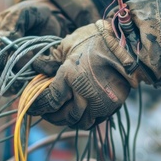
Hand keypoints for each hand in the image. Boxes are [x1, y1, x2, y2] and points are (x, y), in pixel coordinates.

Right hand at [0, 0, 99, 79]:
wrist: (53, 21)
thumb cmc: (34, 13)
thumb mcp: (23, 14)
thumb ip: (12, 27)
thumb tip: (5, 44)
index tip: (1, 58)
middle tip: (11, 71)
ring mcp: (3, 63)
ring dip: (6, 82)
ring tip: (18, 82)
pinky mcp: (16, 73)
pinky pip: (10, 85)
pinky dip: (16, 88)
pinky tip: (24, 86)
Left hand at [28, 0, 160, 128]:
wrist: (129, 44)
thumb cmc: (96, 39)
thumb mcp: (68, 43)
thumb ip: (51, 58)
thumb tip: (37, 66)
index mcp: (69, 76)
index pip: (48, 101)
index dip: (38, 106)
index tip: (31, 106)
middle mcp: (83, 93)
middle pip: (62, 115)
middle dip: (51, 116)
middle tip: (46, 112)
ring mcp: (99, 101)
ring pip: (79, 121)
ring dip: (68, 120)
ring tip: (63, 114)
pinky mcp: (112, 105)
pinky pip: (95, 120)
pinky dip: (85, 119)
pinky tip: (81, 113)